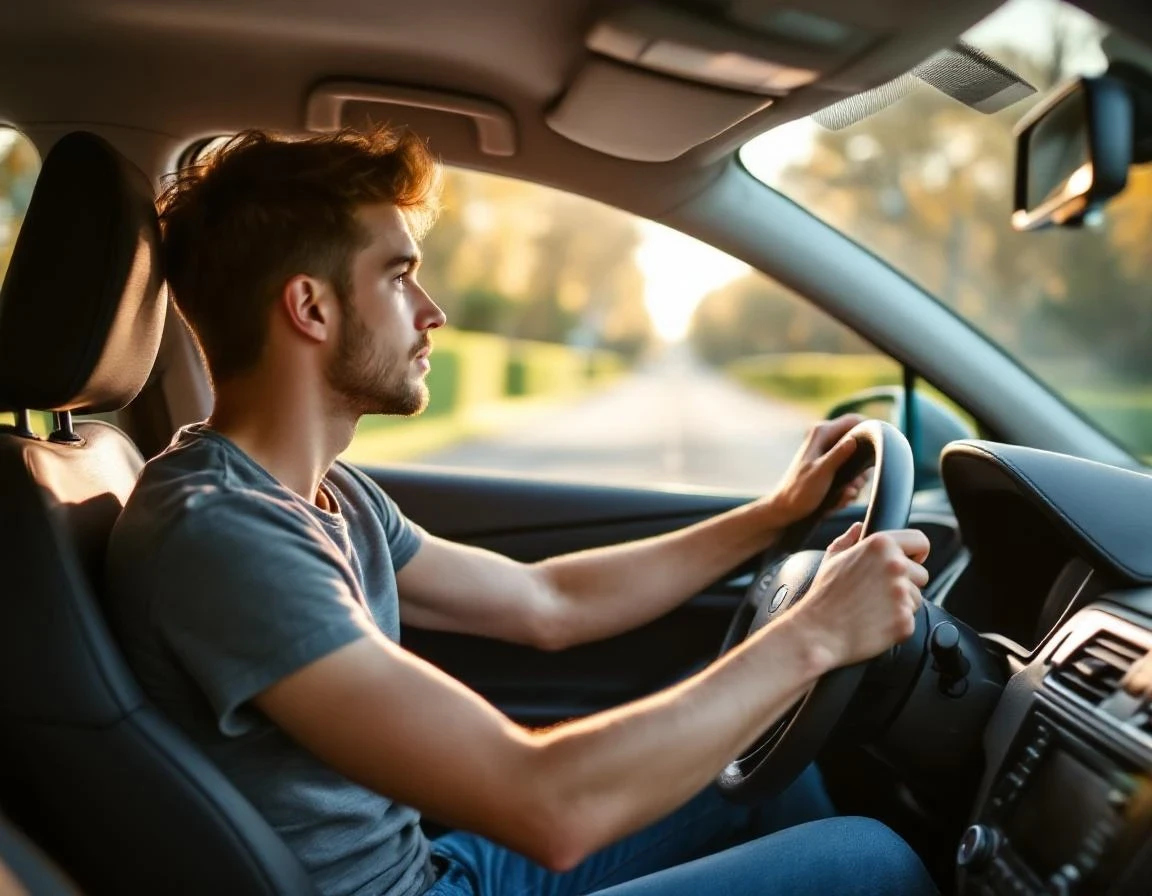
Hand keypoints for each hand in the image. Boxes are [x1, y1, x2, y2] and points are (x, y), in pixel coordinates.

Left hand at [765, 414, 868, 526]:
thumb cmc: (799, 490)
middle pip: (860, 445)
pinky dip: (848, 489)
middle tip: (856, 483)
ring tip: (846, 493)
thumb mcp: (821, 472)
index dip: (869, 430)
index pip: (854, 420)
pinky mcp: (832, 471)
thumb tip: (855, 440)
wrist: (786, 510)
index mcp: (822, 434)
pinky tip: (840, 499)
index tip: (878, 449)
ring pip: (858, 465)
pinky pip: (850, 477)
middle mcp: (827, 441)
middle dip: (862, 468)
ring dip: (856, 482)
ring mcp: (830, 457)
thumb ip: (839, 455)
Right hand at [789, 522, 930, 670]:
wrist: (818, 632)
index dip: (916, 553)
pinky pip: (909, 621)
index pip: (920, 542)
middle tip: (878, 593)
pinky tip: (874, 623)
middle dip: (905, 584)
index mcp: (880, 545)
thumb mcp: (831, 559)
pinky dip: (895, 625)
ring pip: (916, 599)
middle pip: (921, 575)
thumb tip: (859, 528)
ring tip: (871, 609)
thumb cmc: (822, 597)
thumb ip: (849, 540)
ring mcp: (901, 594)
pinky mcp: (905, 620)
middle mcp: (895, 566)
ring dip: (900, 605)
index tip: (911, 562)